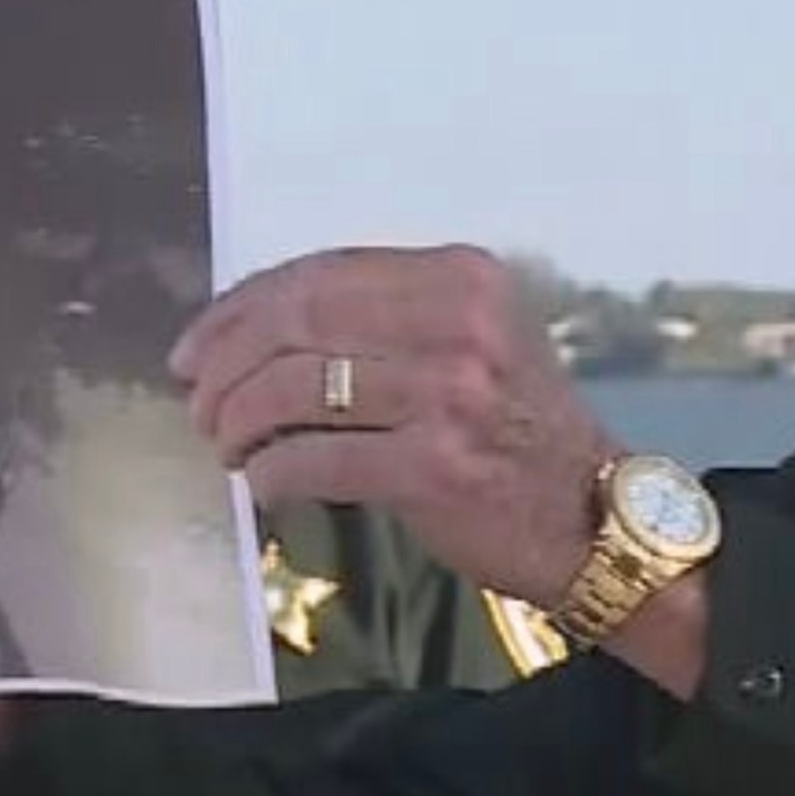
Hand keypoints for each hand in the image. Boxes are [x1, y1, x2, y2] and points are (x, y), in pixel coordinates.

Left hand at [170, 245, 616, 607]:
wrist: (596, 521)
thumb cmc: (524, 435)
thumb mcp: (476, 344)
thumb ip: (388, 321)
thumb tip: (257, 331)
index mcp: (462, 278)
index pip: (321, 274)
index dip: (241, 308)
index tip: (198, 346)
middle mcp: (458, 324)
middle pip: (296, 323)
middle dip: (226, 365)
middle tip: (198, 402)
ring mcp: (448, 395)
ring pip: (293, 389)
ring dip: (238, 422)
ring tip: (229, 447)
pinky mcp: (433, 467)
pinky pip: (313, 459)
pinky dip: (272, 473)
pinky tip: (267, 485)